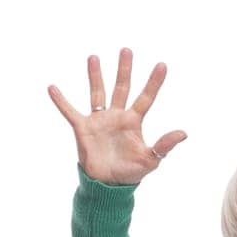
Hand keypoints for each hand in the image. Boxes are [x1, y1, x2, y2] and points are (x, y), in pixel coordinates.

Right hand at [47, 49, 186, 185]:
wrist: (107, 186)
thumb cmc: (130, 174)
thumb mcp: (150, 160)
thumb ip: (164, 145)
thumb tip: (184, 133)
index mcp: (133, 122)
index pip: (145, 98)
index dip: (154, 83)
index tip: (162, 65)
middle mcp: (116, 116)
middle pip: (121, 88)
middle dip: (124, 70)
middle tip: (127, 50)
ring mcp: (99, 121)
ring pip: (98, 93)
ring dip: (95, 76)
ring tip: (93, 57)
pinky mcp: (83, 128)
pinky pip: (70, 112)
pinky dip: (61, 101)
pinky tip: (52, 87)